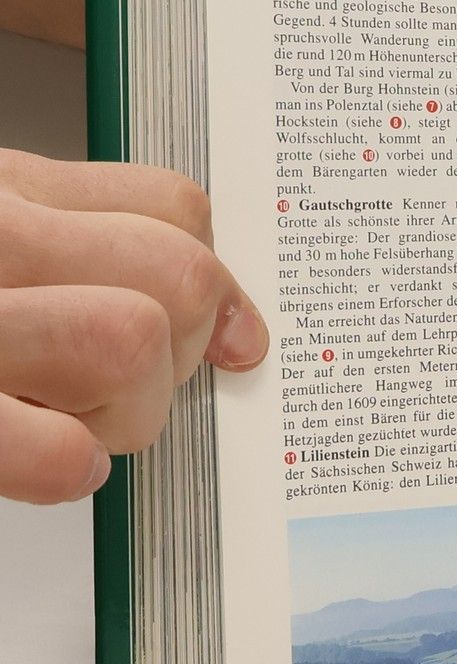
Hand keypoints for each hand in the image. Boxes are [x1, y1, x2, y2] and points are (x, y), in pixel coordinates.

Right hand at [0, 151, 268, 503]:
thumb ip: (88, 245)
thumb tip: (227, 315)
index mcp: (4, 195)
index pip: (177, 208)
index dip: (209, 283)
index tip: (209, 331)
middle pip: (181, 276)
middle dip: (177, 351)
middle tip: (115, 384)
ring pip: (132, 343)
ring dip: (125, 408)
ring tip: (64, 415)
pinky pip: (62, 451)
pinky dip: (69, 468)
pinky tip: (48, 461)